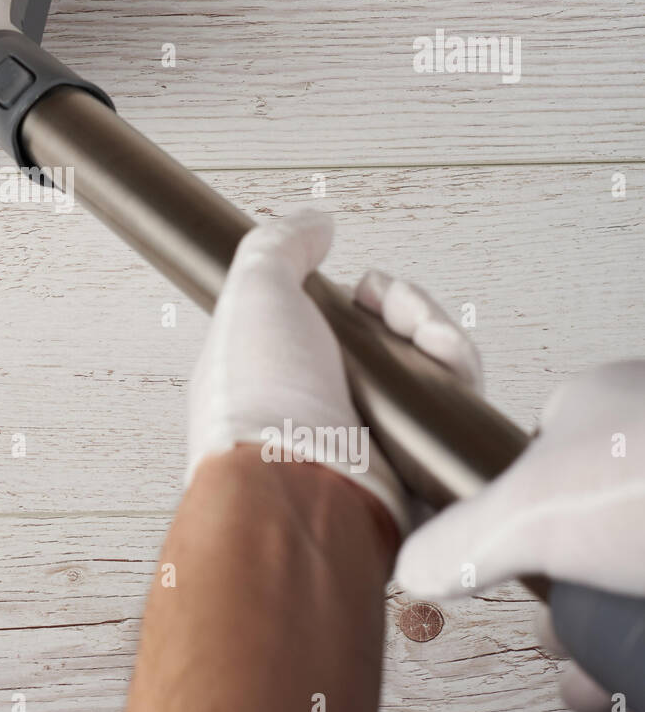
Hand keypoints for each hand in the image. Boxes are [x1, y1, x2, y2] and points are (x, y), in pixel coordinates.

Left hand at [188, 209, 481, 538]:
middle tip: (398, 310)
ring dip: (439, 339)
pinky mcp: (418, 470)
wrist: (298, 490)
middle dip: (408, 310)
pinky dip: (460, 378)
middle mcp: (326, 408)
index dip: (364, 297)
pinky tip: (451, 365)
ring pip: (429, 373)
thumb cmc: (259, 407)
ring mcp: (373, 442)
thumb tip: (313, 222)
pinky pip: (456, 412)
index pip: (339, 323)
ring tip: (428, 338)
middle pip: (391, 341)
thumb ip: (279, 246)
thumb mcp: (251, 293)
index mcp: (281, 373)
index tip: (367, 288)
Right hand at [395, 361, 644, 711]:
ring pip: (633, 573)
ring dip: (609, 634)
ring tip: (598, 684)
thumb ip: (461, 537)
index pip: (534, 465)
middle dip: (566, 602)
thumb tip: (411, 562)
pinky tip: (639, 678)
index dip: (513, 532)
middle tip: (560, 644)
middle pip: (588, 532)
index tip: (508, 581)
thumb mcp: (534, 510)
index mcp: (598, 406)